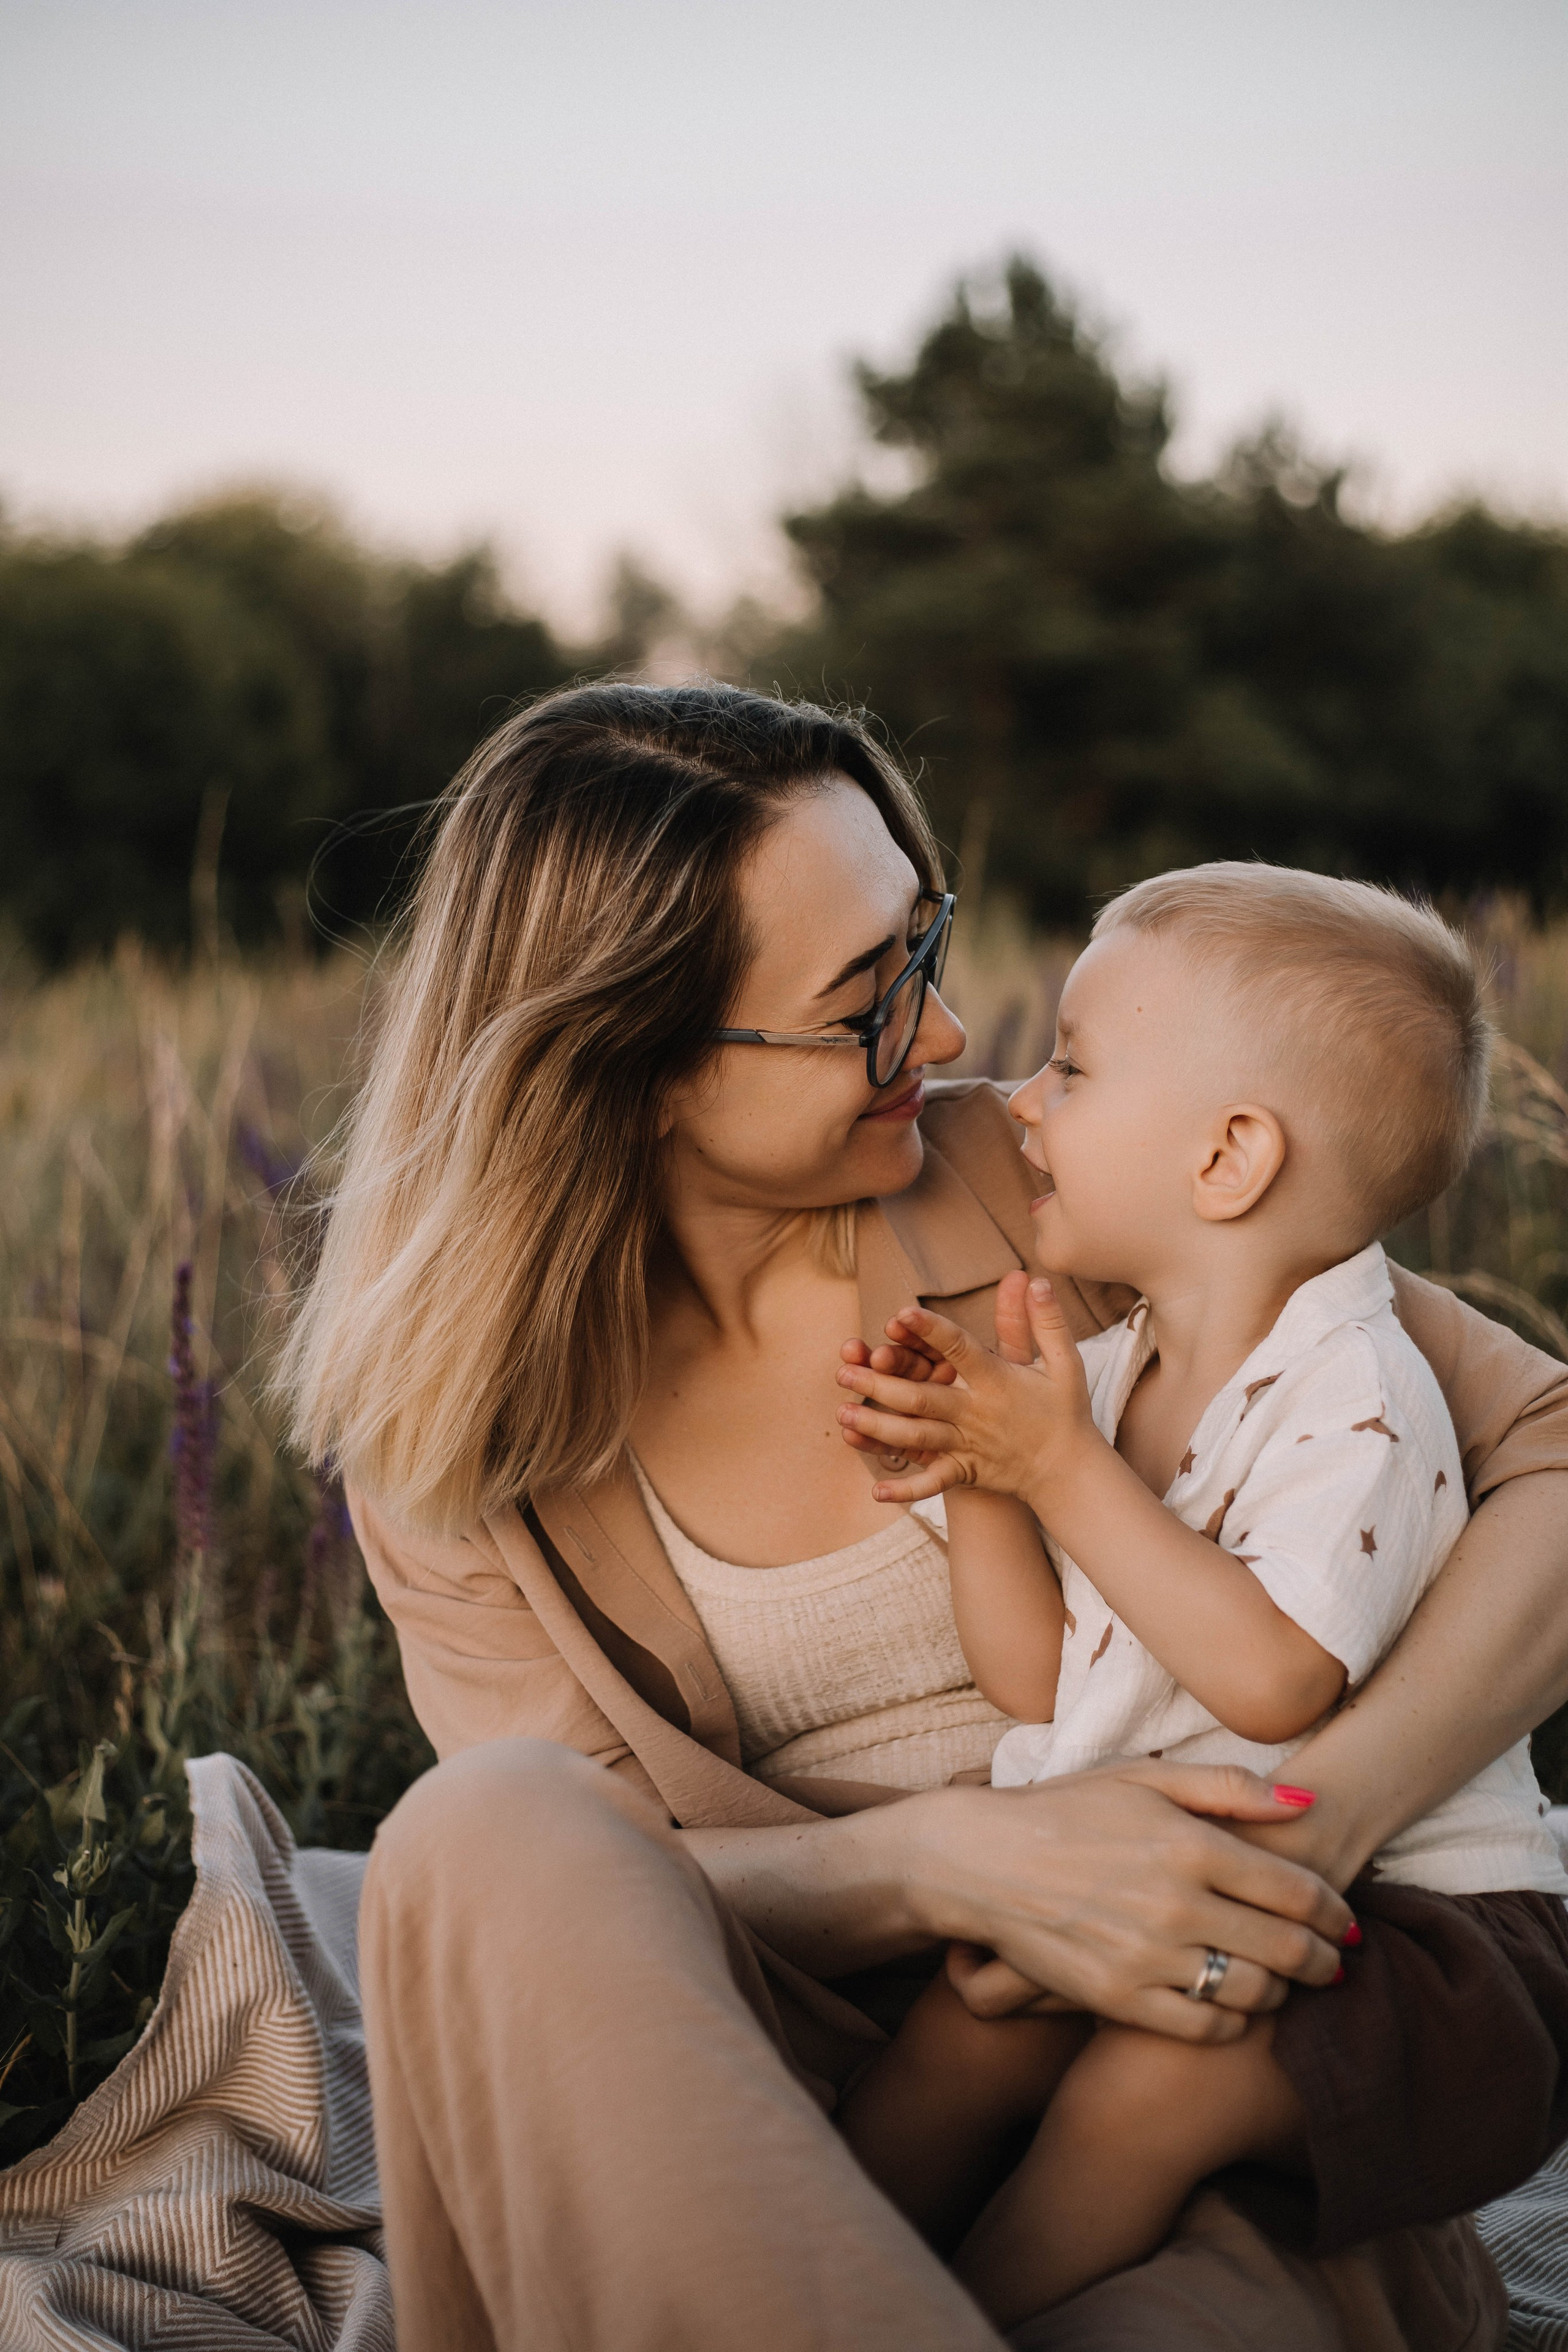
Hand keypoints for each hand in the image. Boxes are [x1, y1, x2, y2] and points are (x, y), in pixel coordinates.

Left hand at [835, 1277, 1096, 1504]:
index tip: (899, 1314)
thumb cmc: (1065, 1411)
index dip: (930, 1331)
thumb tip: (1036, 1279)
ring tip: (842, 1414)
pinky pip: (933, 1482)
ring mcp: (969, 1446)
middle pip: (923, 1397)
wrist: (1071, 1471)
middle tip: (842, 1370)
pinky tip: (875, 1491)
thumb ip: (1045, 1321)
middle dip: (881, 1384)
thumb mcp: (1064, 1362)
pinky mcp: (966, 1472)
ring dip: (879, 1426)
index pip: (959, 1349)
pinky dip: (906, 1489)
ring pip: (918, 1436)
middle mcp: (977, 1414)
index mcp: (996, 1381)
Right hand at [904, 1760, 1350, 2042]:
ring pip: (1253, 1994)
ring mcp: (1147, 1957)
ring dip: (1282, 1992)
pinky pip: (1202, 2029)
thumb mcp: (1143, 1778)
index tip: (1347, 1922)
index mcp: (1190, 1844)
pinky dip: (1231, 2024)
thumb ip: (1228, 1787)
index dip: (1335, 1912)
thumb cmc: (1065, 1810)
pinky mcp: (1118, 1999)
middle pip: (1288, 1949)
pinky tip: (1231, 2007)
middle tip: (1335, 1963)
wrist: (980, 1861)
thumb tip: (1306, 1799)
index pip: (1296, 1891)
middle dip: (1325, 1961)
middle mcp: (1176, 1904)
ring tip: (1283, 1983)